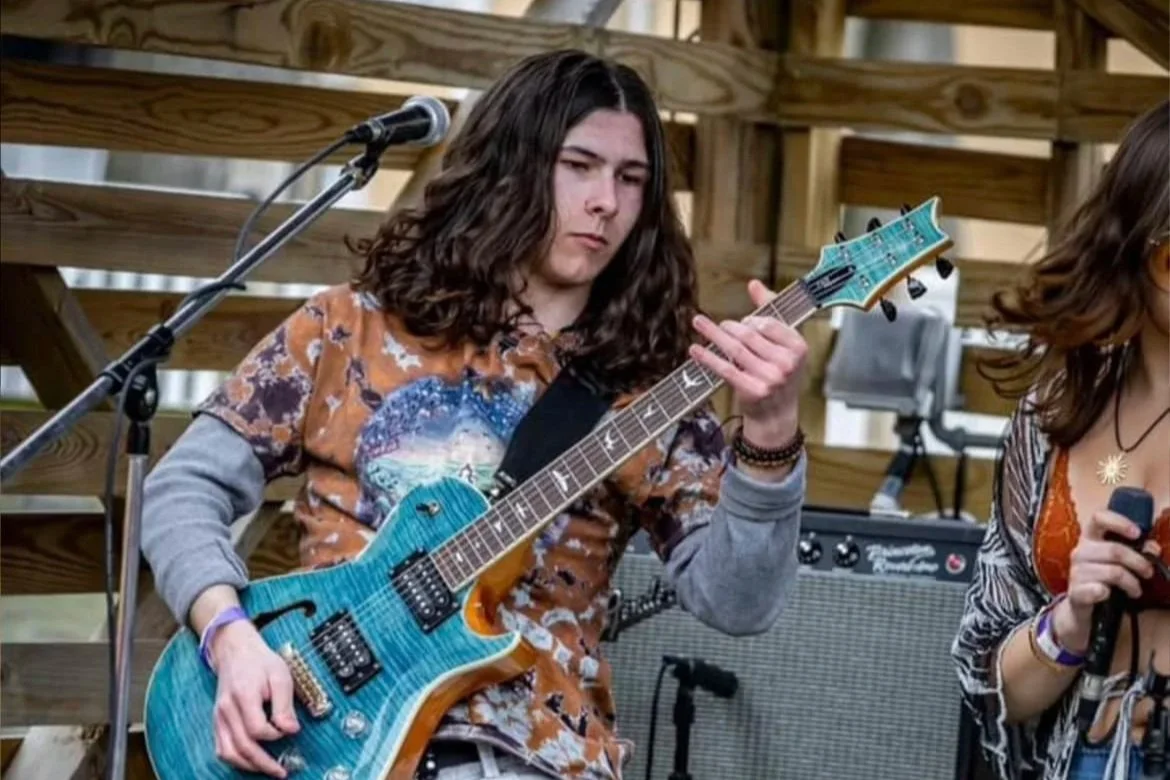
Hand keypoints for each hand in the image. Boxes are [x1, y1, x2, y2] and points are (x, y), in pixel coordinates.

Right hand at [211, 621, 299, 777]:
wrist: (236, 651)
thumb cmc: (261, 663)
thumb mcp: (280, 676)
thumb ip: (284, 705)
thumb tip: (291, 730)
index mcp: (243, 696)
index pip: (257, 728)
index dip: (274, 734)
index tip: (289, 730)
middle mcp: (226, 709)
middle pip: (242, 746)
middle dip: (263, 763)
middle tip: (281, 772)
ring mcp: (219, 717)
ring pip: (228, 752)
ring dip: (248, 765)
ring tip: (268, 770)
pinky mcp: (217, 721)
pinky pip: (221, 747)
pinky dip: (235, 759)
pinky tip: (250, 762)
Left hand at [689, 279, 807, 447]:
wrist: (777, 413)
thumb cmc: (779, 372)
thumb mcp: (784, 343)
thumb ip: (771, 311)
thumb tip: (754, 284)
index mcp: (798, 347)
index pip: (769, 323)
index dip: (752, 320)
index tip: (743, 322)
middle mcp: (787, 363)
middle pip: (749, 335)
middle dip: (730, 327)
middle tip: (721, 325)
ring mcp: (771, 379)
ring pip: (735, 350)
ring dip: (714, 335)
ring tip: (699, 324)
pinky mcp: (753, 391)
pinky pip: (726, 369)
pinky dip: (708, 358)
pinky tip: (695, 349)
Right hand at [1051, 507, 1160, 652]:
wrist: (1081, 607)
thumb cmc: (1102, 579)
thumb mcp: (1118, 562)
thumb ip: (1136, 551)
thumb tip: (1152, 547)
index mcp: (1089, 539)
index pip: (1098, 518)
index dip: (1118, 522)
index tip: (1137, 533)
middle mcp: (1080, 552)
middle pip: (1114, 550)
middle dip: (1138, 562)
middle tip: (1148, 572)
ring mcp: (1076, 572)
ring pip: (1113, 572)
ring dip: (1131, 583)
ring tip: (1136, 590)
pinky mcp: (1076, 592)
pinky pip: (1098, 590)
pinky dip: (1108, 593)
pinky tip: (1110, 595)